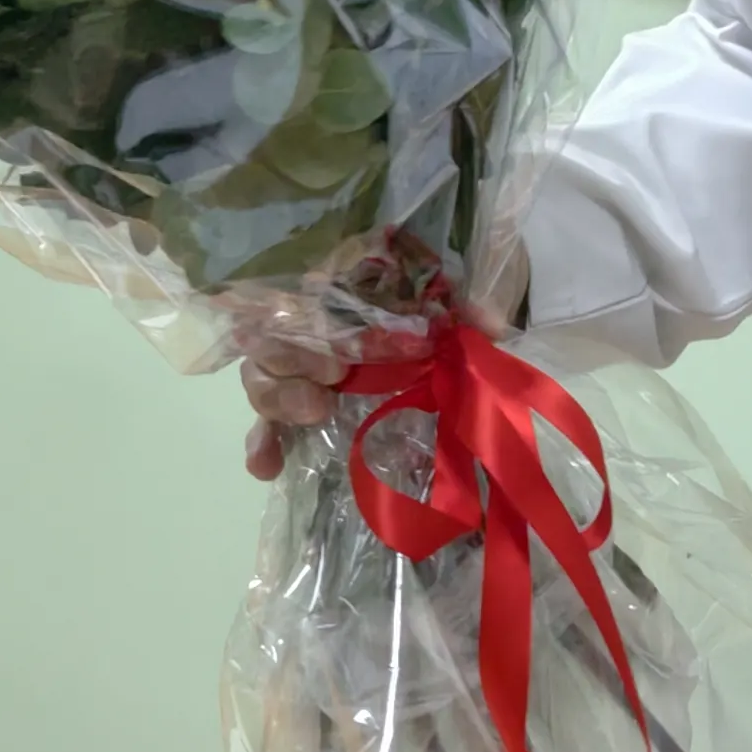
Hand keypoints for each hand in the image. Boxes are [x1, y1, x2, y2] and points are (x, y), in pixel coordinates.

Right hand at [237, 240, 533, 480]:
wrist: (439, 337)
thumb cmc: (441, 308)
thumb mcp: (457, 300)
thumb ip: (471, 306)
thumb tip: (490, 324)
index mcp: (345, 285)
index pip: (310, 293)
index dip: (318, 322)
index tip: (346, 353)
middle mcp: (310, 321)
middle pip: (273, 334)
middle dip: (297, 357)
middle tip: (334, 378)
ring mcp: (298, 364)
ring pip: (261, 375)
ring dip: (279, 397)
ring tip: (314, 412)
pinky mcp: (296, 402)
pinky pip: (264, 421)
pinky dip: (262, 441)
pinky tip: (266, 466)